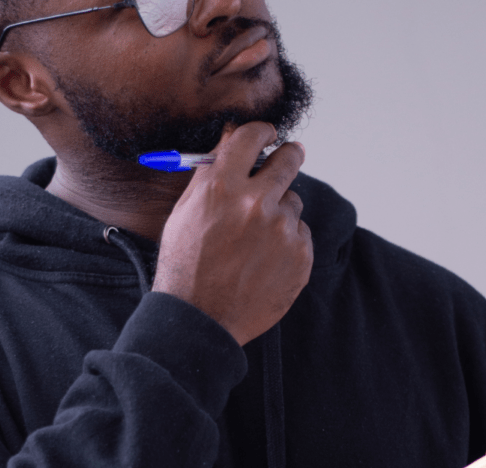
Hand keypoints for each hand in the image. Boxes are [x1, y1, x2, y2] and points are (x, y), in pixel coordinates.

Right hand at [152, 122, 311, 345]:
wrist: (200, 319)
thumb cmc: (186, 265)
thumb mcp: (185, 213)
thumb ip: (210, 174)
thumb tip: (231, 138)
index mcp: (221, 187)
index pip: (251, 136)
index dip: (263, 131)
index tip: (269, 133)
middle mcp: (256, 203)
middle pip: (288, 159)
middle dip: (288, 154)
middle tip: (289, 155)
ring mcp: (282, 230)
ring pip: (292, 201)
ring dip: (279, 211)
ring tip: (255, 239)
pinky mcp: (300, 255)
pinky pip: (300, 233)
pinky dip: (287, 241)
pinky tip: (264, 260)